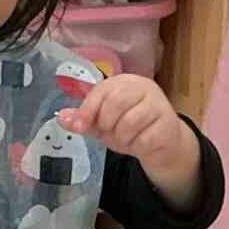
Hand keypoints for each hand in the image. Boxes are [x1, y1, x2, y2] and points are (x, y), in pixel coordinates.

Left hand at [58, 74, 200, 210]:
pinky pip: (144, 138)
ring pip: (130, 122)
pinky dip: (137, 146)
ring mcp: (158, 103)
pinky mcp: (168, 122)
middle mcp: (143, 87)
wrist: (161, 143)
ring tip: (126, 138)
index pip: (101, 91)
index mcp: (124, 82)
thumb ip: (84, 120)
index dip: (88, 109)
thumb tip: (61, 117)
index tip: (79, 127)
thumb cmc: (130, 128)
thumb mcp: (103, 124)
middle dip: (107, 124)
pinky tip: (141, 143)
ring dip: (122, 138)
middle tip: (110, 133)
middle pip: (115, 102)